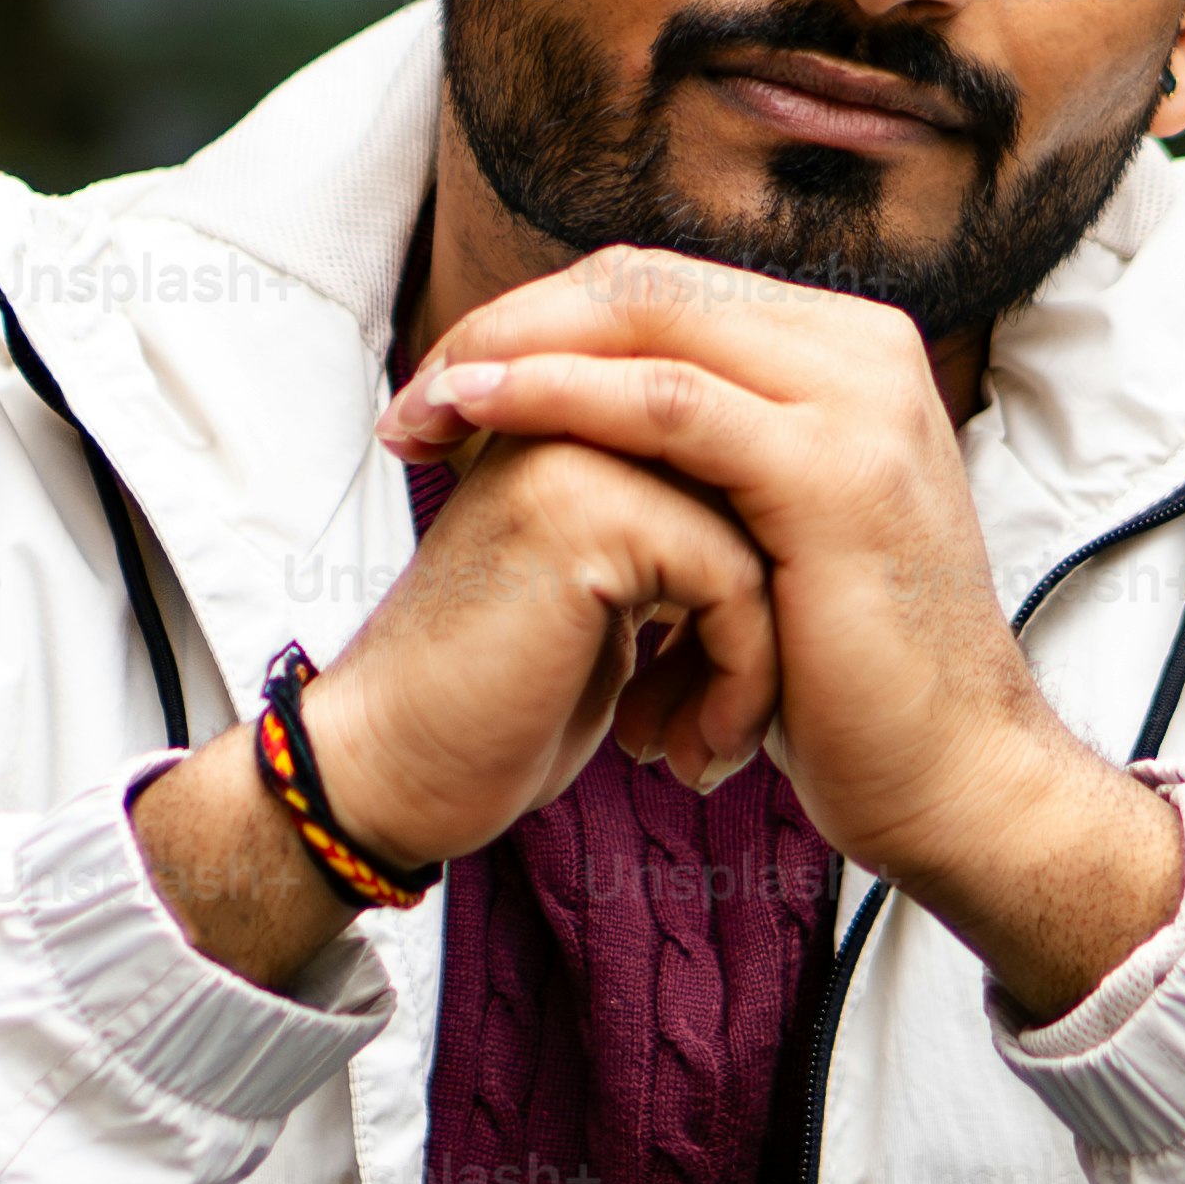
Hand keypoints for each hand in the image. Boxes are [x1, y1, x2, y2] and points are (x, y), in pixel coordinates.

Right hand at [130, 428, 775, 986]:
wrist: (394, 775)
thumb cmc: (503, 705)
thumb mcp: (609, 599)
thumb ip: (680, 529)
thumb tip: (790, 523)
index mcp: (580, 414)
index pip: (737, 460)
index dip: (761, 580)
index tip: (738, 686)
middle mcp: (577, 409)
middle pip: (759, 486)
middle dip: (770, 615)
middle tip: (737, 720)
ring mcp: (578, 447)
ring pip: (759, 535)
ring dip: (757, 661)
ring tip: (713, 745)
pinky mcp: (587, 511)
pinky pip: (734, 582)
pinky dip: (737, 681)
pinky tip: (691, 757)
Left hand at [381, 248, 1184, 1022]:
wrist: (954, 781)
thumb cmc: (848, 682)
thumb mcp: (771, 539)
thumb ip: (708, 466)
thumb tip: (589, 430)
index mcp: (845, 352)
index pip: (662, 291)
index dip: (541, 321)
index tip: (445, 385)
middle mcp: (862, 349)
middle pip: (644, 286)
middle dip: (508, 327)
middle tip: (410, 396)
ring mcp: (857, 400)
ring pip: (647, 321)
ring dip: (510, 353)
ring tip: (419, 411)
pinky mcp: (832, 470)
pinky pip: (666, 404)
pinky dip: (557, 395)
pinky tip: (479, 415)